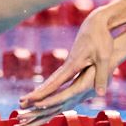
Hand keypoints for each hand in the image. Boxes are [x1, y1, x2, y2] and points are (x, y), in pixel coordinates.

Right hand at [16, 7, 114, 125]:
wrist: (95, 23)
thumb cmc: (101, 39)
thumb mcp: (104, 57)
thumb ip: (101, 75)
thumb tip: (101, 94)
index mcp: (73, 64)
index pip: (56, 83)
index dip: (44, 93)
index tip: (32, 101)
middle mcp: (67, 64)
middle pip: (49, 82)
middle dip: (36, 93)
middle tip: (22, 102)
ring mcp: (68, 62)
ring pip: (52, 78)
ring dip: (41, 89)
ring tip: (29, 98)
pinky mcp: (71, 61)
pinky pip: (58, 75)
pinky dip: (50, 83)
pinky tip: (47, 87)